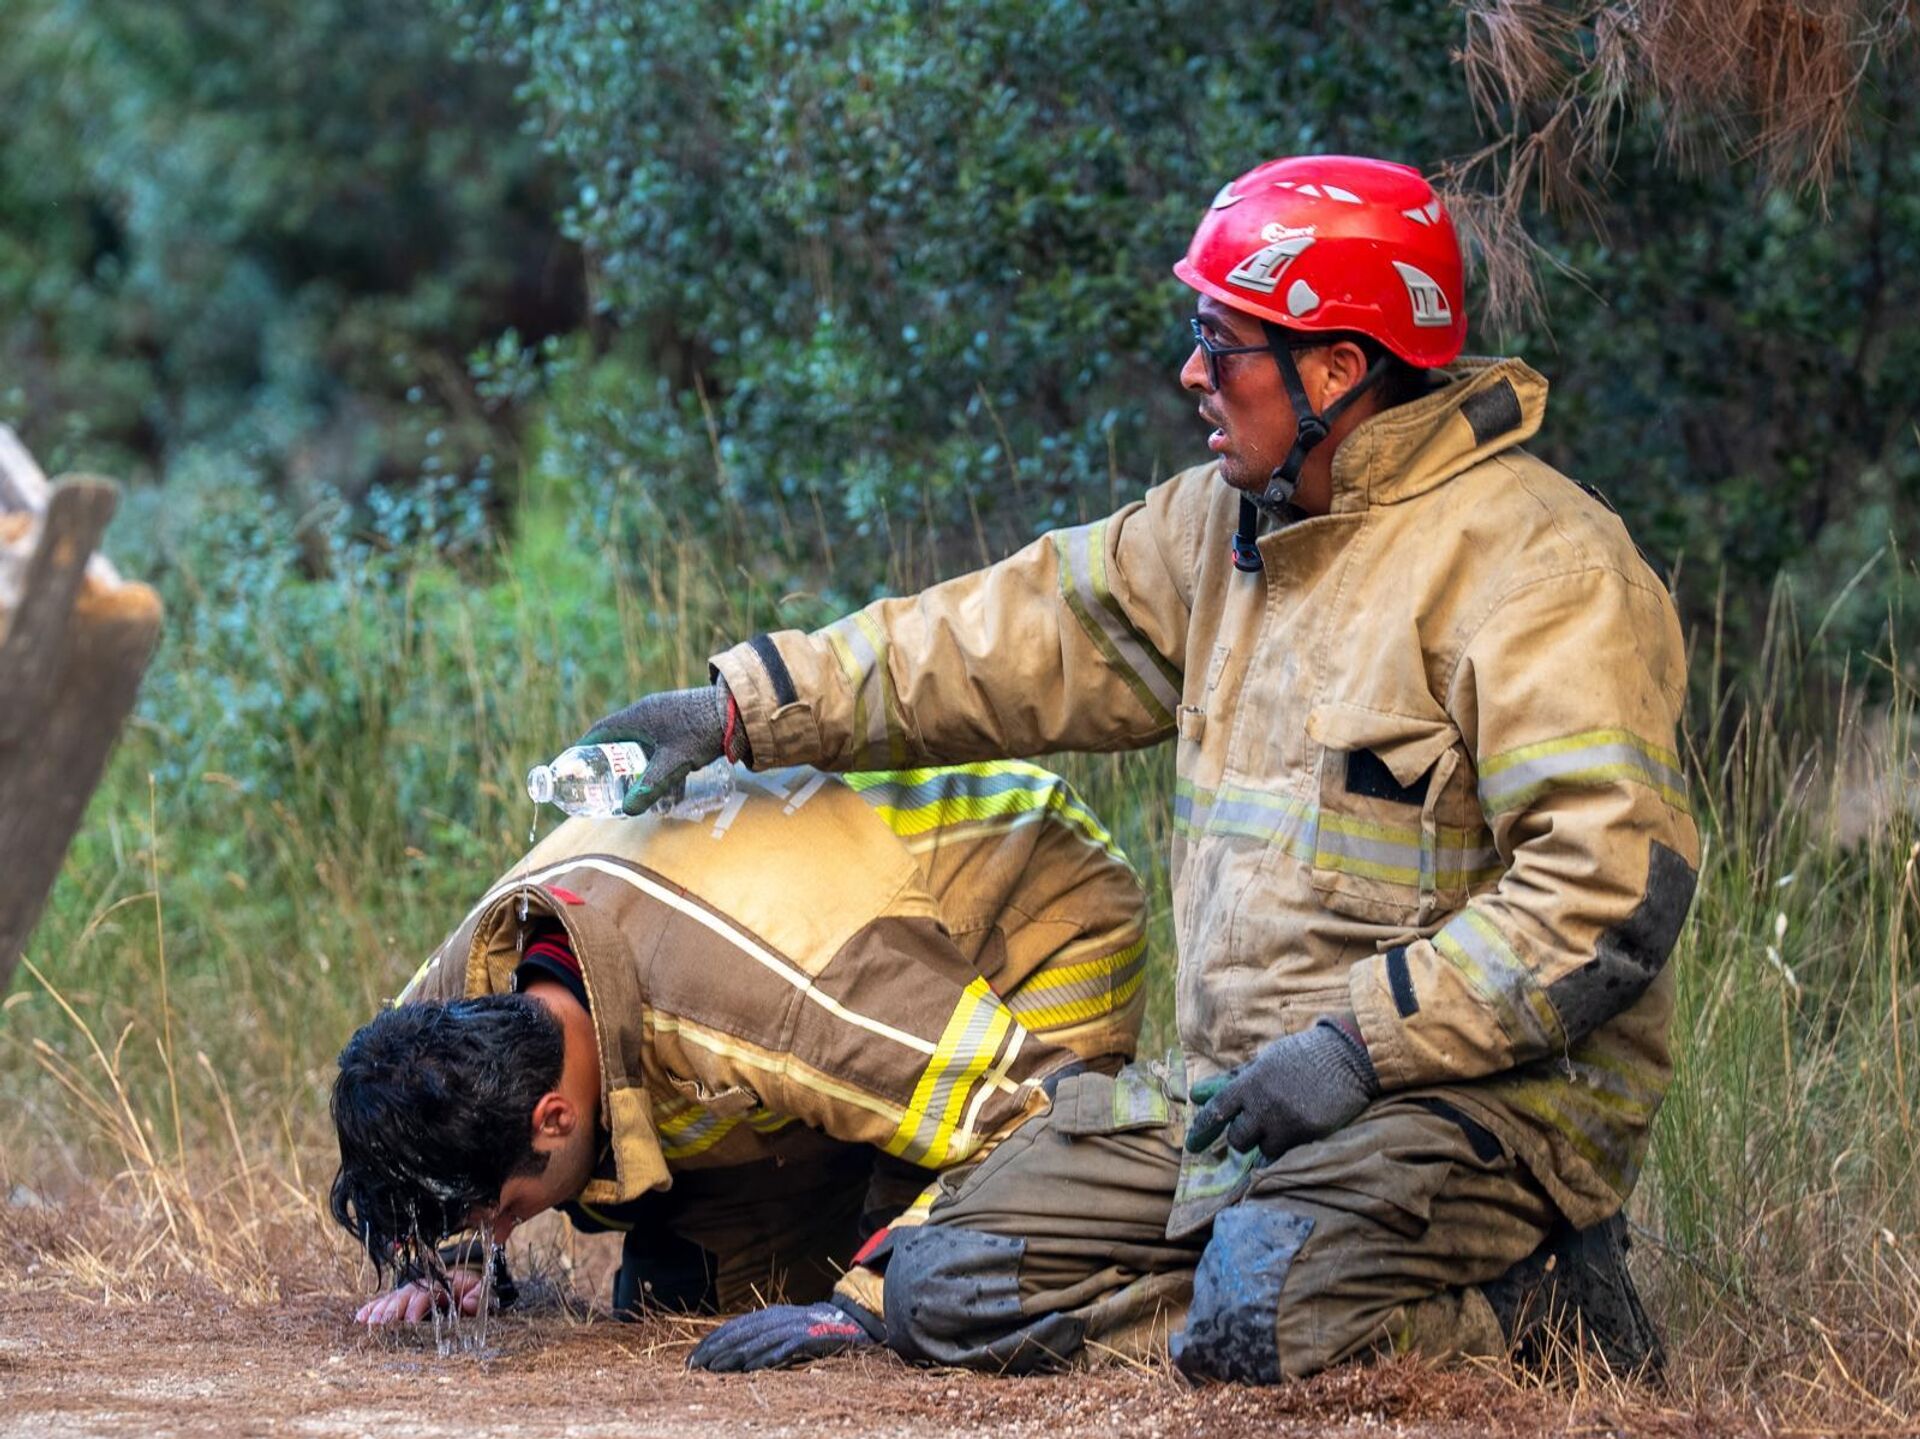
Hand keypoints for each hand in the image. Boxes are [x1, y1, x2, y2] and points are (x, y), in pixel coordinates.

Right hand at [355, 1269, 487, 1325]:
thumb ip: (480, 1295)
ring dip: (380, 1310)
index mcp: (443, 1282)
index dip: (417, 1306)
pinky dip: (372, 1309)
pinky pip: (385, 1303)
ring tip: (368, 1324)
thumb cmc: (475, 1295)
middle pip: (405, 1295)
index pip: (427, 1291)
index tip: (410, 1323)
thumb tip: (468, 1302)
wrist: (471, 1292)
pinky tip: (359, 1319)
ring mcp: (412, 1293)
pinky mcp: (404, 1302)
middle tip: (381, 1325)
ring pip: (393, 1299)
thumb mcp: (483, 1293)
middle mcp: (424, 1286)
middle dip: (393, 1309)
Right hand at [579, 679, 735, 814]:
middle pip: (620, 739)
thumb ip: (650, 786)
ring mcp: (666, 718)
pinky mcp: (682, 725)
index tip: (576, 763)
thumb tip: (627, 811)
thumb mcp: (674, 762)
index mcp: (638, 716)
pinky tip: (668, 789)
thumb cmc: (703, 732)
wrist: (739, 712)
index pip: (602, 730)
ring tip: (634, 790)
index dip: (586, 747)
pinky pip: (661, 747)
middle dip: (612, 763)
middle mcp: (648, 713)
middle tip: (603, 783)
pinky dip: (659, 766)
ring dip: (638, 767)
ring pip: (643, 745)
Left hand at [686, 1300, 877, 1371]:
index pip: (733, 1327)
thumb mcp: (783, 1328)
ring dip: (734, 1356)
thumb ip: (760, 1336)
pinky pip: (784, 1348)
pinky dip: (767, 1357)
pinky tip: (751, 1369)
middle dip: (715, 1350)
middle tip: (695, 1367)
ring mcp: (794, 1327)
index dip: (711, 1342)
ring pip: (758, 1341)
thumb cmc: (811, 1330)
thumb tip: (730, 1354)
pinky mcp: (809, 1338)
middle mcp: (778, 1317)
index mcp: (769, 1314)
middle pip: (740, 1333)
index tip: (691, 1359)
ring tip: (715, 1369)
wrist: (850, 1323)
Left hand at [1184, 1018, 1378, 1160]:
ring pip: (1261, 1150)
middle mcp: (1265, 1104)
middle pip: (1237, 1138)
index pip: (1217, 1111)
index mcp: (1251, 1082)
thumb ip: (1233, 1080)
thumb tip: (1196, 1094)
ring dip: (1265, 1142)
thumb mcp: (1265, 1060)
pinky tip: (1293, 1133)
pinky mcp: (1308, 1134)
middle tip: (1253, 1127)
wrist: (1348, 1057)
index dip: (1202, 1129)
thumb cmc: (1303, 1056)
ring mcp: (1287, 1121)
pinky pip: (1285, 1153)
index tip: (1193, 1144)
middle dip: (1241, 1136)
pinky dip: (1284, 1147)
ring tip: (1279, 1126)